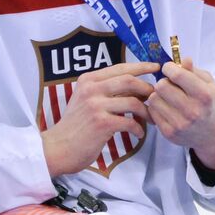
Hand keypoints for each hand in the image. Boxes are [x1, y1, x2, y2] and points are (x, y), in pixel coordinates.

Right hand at [41, 61, 157, 176]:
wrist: (58, 148)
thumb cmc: (76, 126)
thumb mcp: (86, 100)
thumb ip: (106, 90)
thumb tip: (136, 85)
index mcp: (88, 80)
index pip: (120, 68)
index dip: (141, 66)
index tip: (156, 67)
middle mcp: (91, 89)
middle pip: (129, 80)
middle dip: (147, 88)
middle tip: (156, 98)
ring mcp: (96, 106)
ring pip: (133, 102)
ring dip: (147, 111)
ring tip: (150, 119)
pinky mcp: (102, 123)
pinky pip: (130, 122)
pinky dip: (139, 128)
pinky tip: (139, 133)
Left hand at [148, 57, 214, 170]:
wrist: (212, 132)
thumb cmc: (208, 103)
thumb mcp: (209, 84)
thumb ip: (195, 71)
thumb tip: (184, 59)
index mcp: (205, 95)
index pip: (177, 75)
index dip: (169, 67)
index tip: (170, 69)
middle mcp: (193, 111)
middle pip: (161, 86)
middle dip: (164, 81)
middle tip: (170, 85)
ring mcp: (180, 123)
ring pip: (153, 98)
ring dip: (158, 95)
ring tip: (168, 97)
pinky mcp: (169, 132)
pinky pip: (151, 111)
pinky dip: (157, 107)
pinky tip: (167, 108)